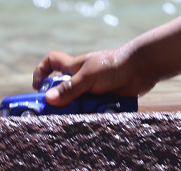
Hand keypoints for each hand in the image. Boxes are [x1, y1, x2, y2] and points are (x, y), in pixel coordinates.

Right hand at [32, 45, 156, 106]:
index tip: (38, 88)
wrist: (142, 67)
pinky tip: (97, 117)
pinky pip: (94, 109)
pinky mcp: (105, 98)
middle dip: (61, 103)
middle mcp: (82, 77)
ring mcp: (94, 88)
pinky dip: (94, 114)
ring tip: (84, 115)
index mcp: (74, 66)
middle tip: (60, 114)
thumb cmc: (113, 64)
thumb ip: (70, 88)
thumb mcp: (88, 76)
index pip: (52, 62)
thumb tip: (48, 99)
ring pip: (79, 103)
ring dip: (80, 111)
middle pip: (63, 91)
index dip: (42, 72)